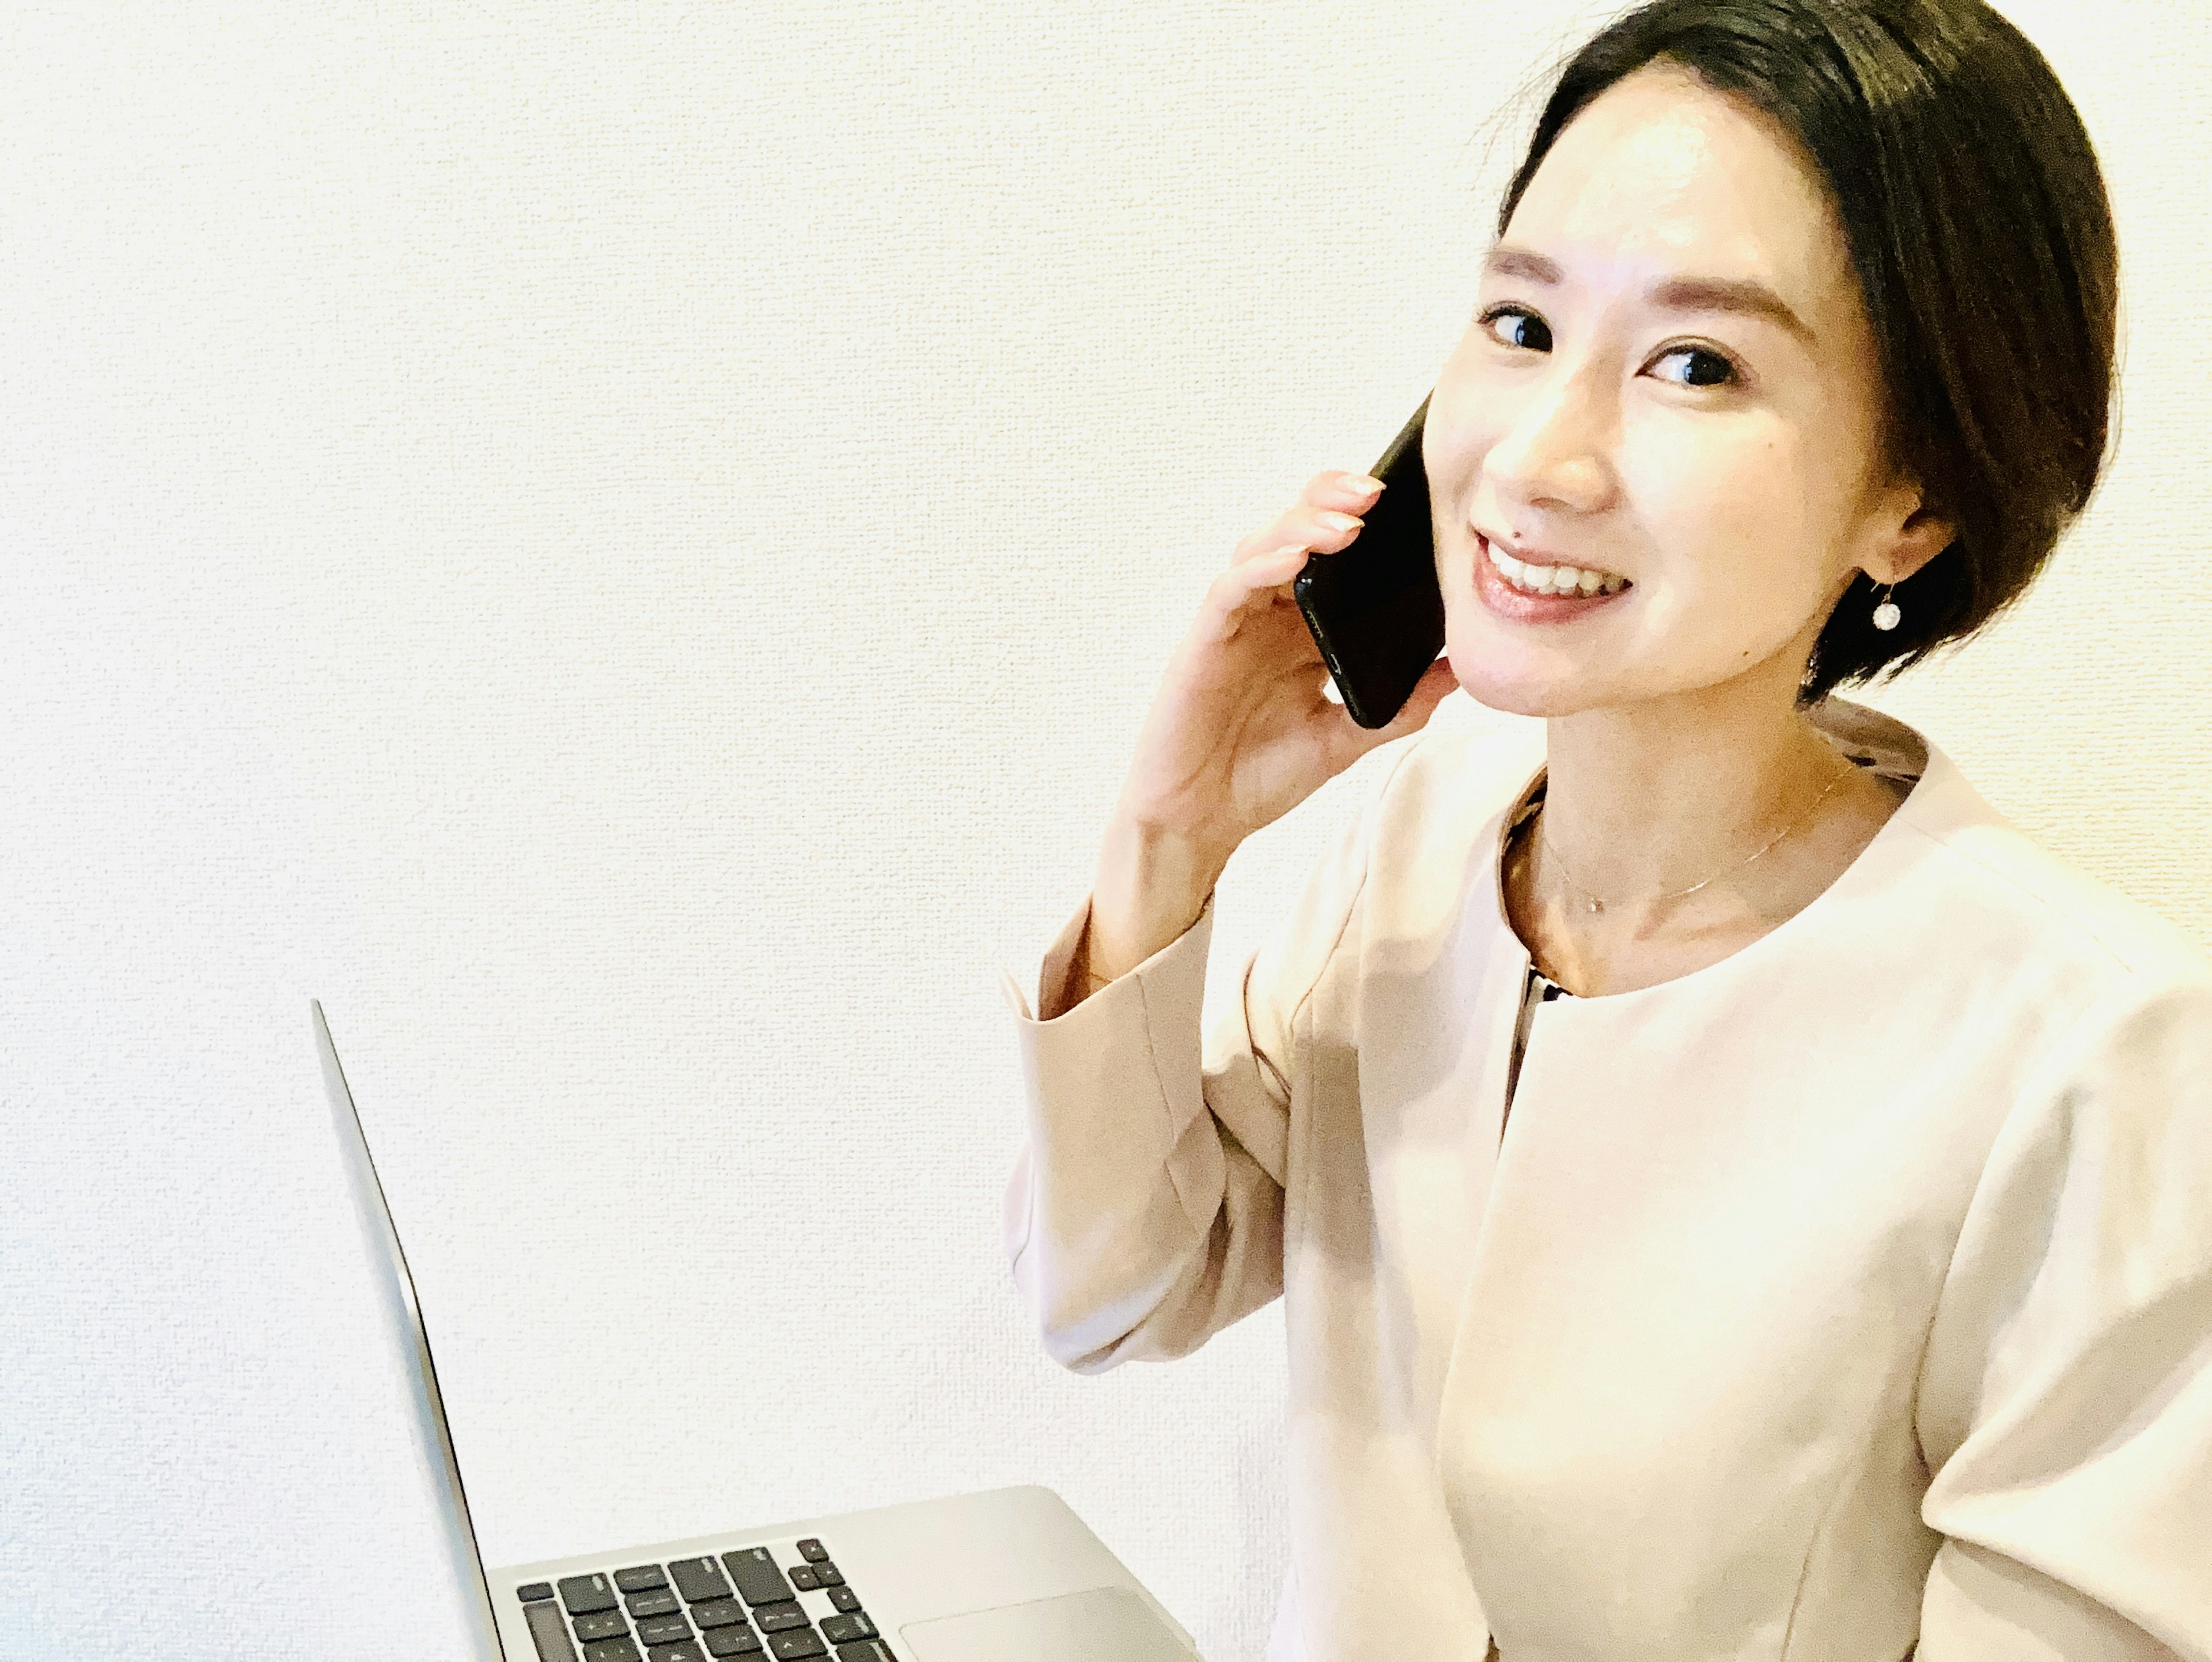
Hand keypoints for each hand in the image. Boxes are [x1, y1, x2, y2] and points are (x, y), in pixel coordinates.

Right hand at [1082, 468, 1457, 983]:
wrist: (1201, 821)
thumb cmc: (1260, 777)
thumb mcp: (1347, 738)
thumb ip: (1400, 705)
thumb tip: (1460, 670)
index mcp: (1303, 631)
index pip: (1334, 559)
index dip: (1366, 525)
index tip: (1415, 510)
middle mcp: (1268, 616)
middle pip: (1297, 533)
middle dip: (1335, 501)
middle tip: (1382, 491)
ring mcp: (1235, 624)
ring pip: (1263, 547)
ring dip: (1304, 524)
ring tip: (1350, 521)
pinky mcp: (1205, 640)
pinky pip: (1232, 589)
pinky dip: (1264, 567)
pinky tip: (1296, 559)